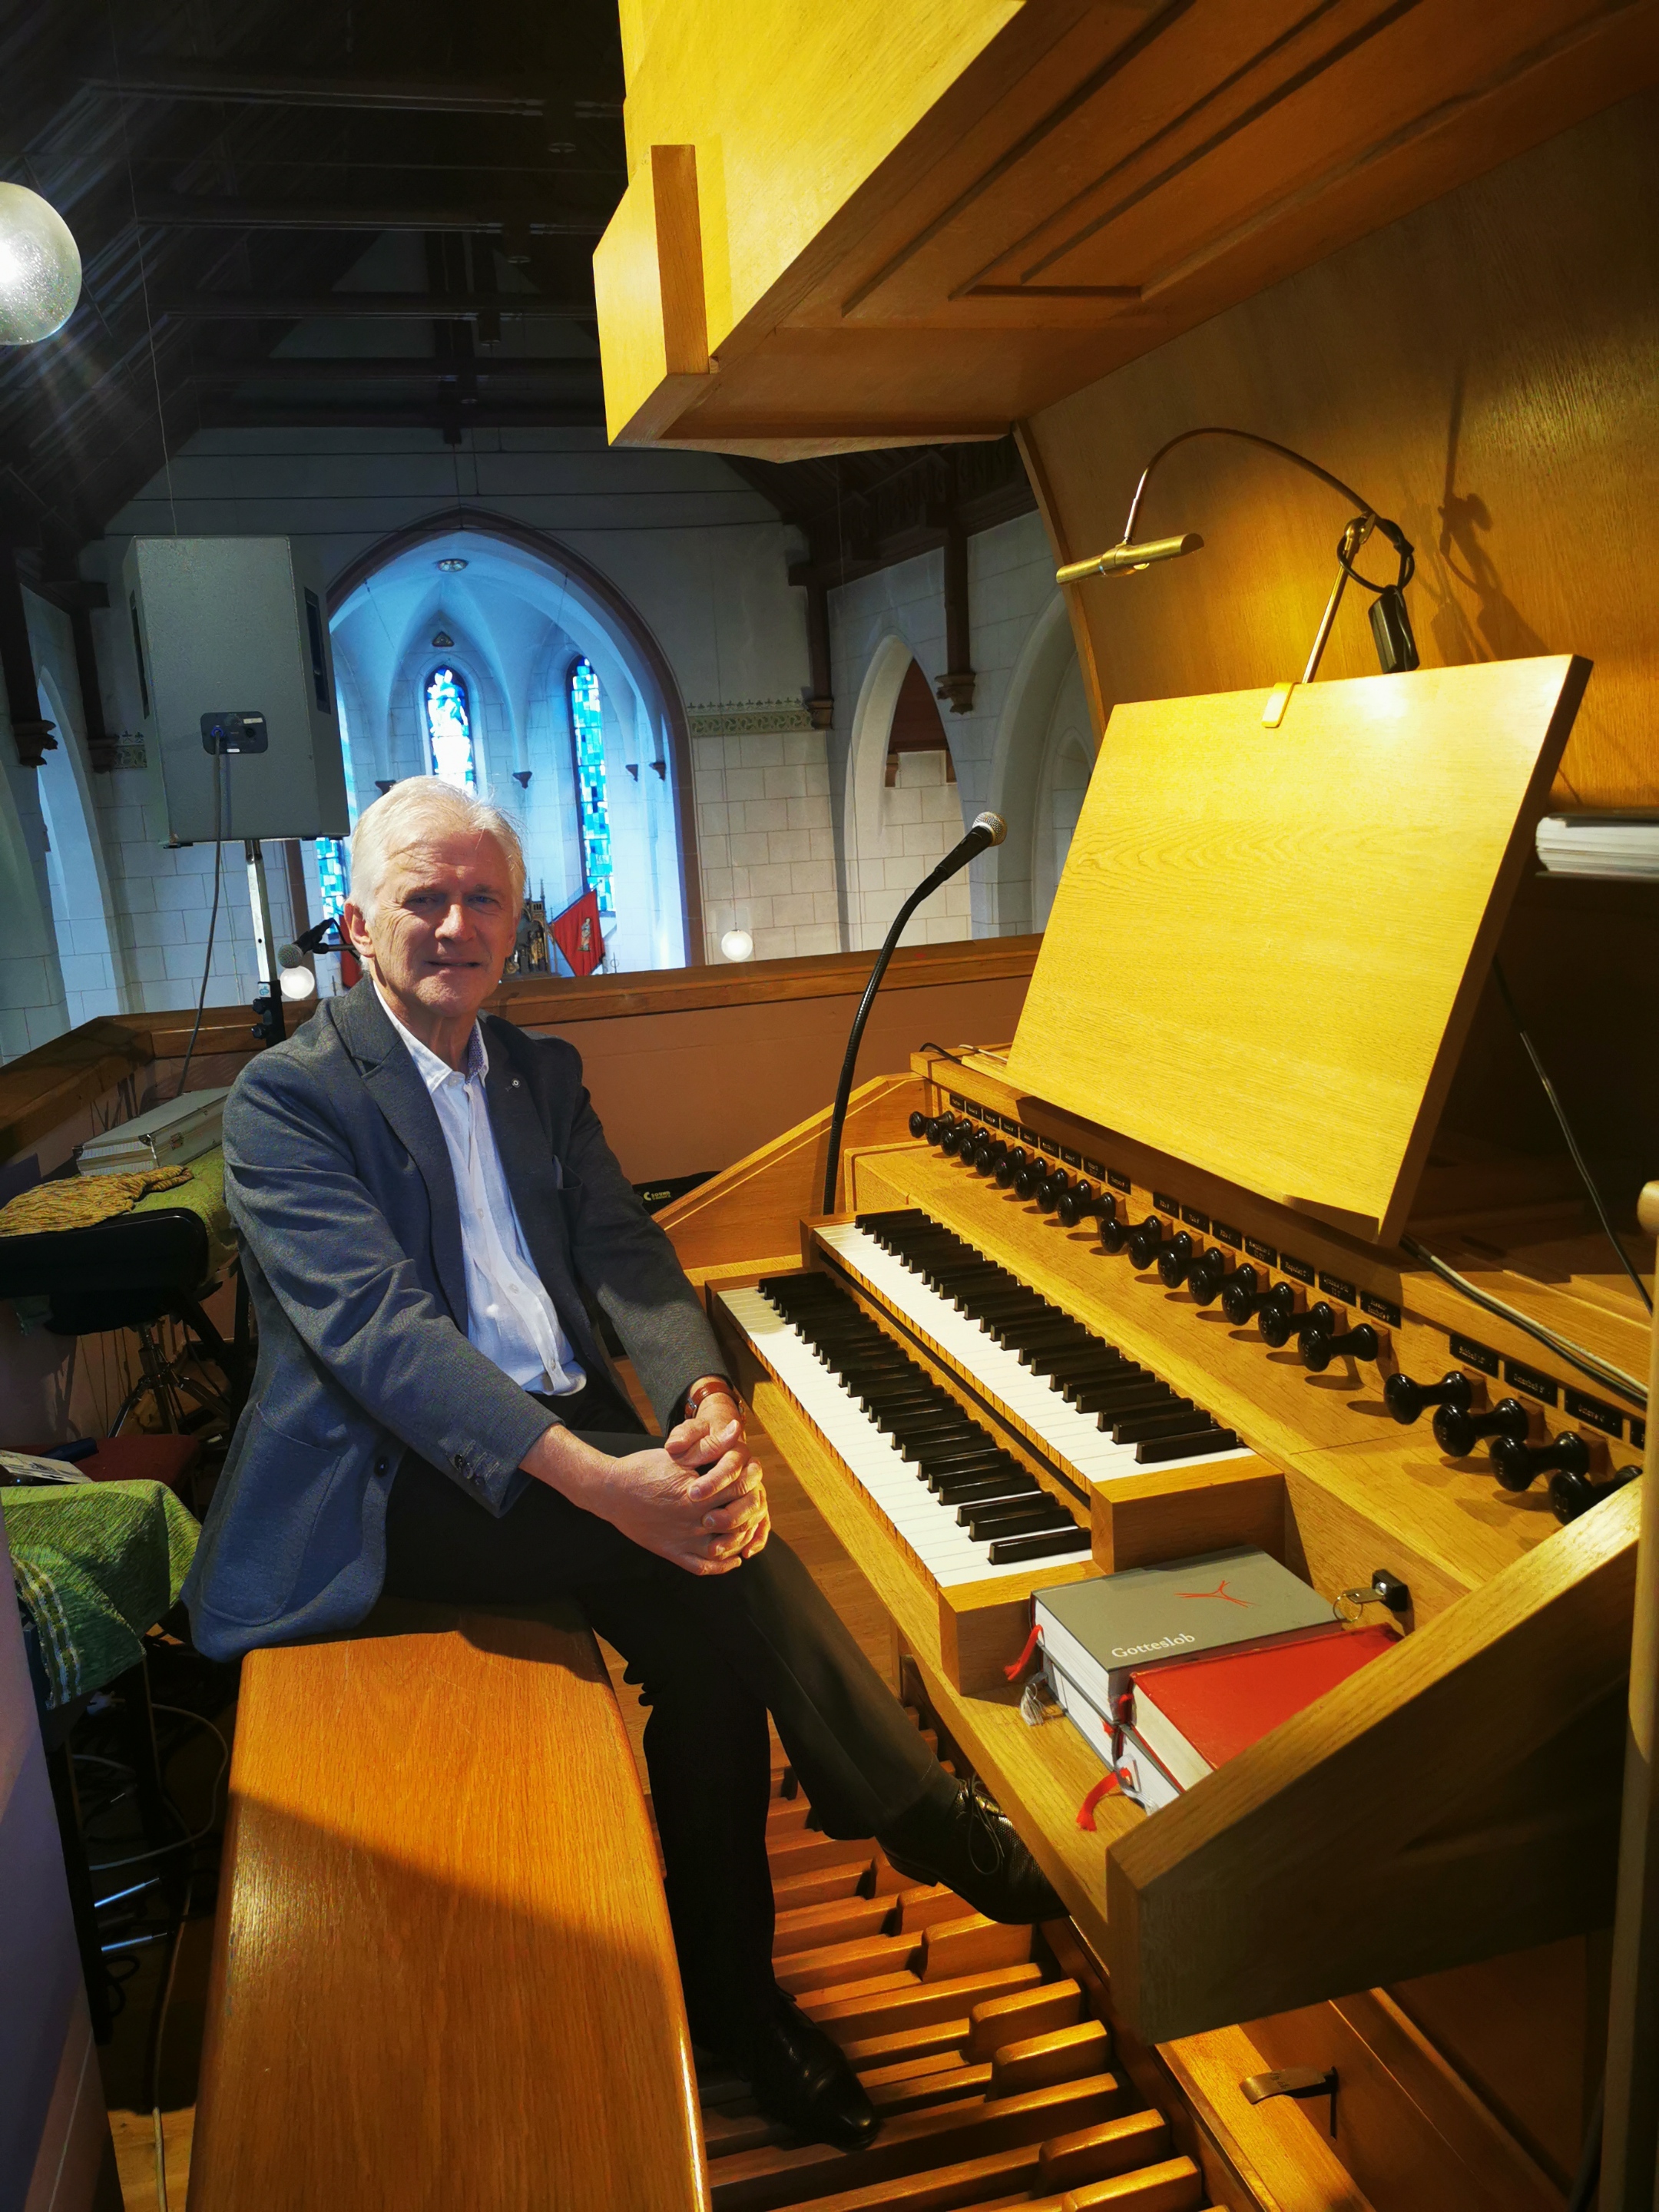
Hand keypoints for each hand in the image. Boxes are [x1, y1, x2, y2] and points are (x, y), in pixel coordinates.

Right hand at [522, 1420, 766, 1575]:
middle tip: (756, 1502)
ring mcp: (681, 1540)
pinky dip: (722, 1566)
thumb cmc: (644, 1469)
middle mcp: (690, 1520)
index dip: (751, 1481)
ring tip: (749, 1528)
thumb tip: (737, 1427)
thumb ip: (711, 1445)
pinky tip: (733, 1558)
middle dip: (751, 1510)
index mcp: (694, 1494)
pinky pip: (702, 1566)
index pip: (737, 1490)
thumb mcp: (679, 1454)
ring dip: (741, 1539)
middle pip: (736, 1519)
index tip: (754, 1476)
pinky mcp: (672, 1552)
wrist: (610, 1491)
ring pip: (724, 1547)